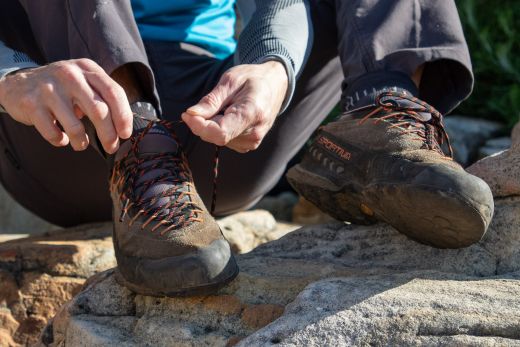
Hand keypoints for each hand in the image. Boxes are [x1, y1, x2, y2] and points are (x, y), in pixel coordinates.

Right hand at [0, 59, 132, 153]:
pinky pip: (54, 133)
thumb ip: (103, 96)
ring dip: (82, 143)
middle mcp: (69, 75)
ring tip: (81, 144)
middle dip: (109, 135)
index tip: (125, 134)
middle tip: (111, 147)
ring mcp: (49, 89)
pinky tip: (61, 138)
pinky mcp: (32, 104)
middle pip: (99, 111)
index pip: (114, 92)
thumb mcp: (83, 81)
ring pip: (76, 127)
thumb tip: (123, 128)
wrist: (18, 84)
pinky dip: (60, 141)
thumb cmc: (62, 88)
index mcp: (87, 68)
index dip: (123, 116)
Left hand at [182, 61, 287, 152]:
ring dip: (213, 124)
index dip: (199, 126)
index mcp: (252, 114)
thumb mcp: (230, 81)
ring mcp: (253, 142)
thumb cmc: (252, 78)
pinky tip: (230, 115)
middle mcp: (254, 133)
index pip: (219, 133)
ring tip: (228, 106)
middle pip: (216, 136)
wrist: (274, 84)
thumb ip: (211, 100)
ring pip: (217, 139)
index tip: (187, 113)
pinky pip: (224, 140)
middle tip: (213, 102)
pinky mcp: (249, 145)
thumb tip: (191, 114)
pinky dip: (220, 128)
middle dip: (205, 122)